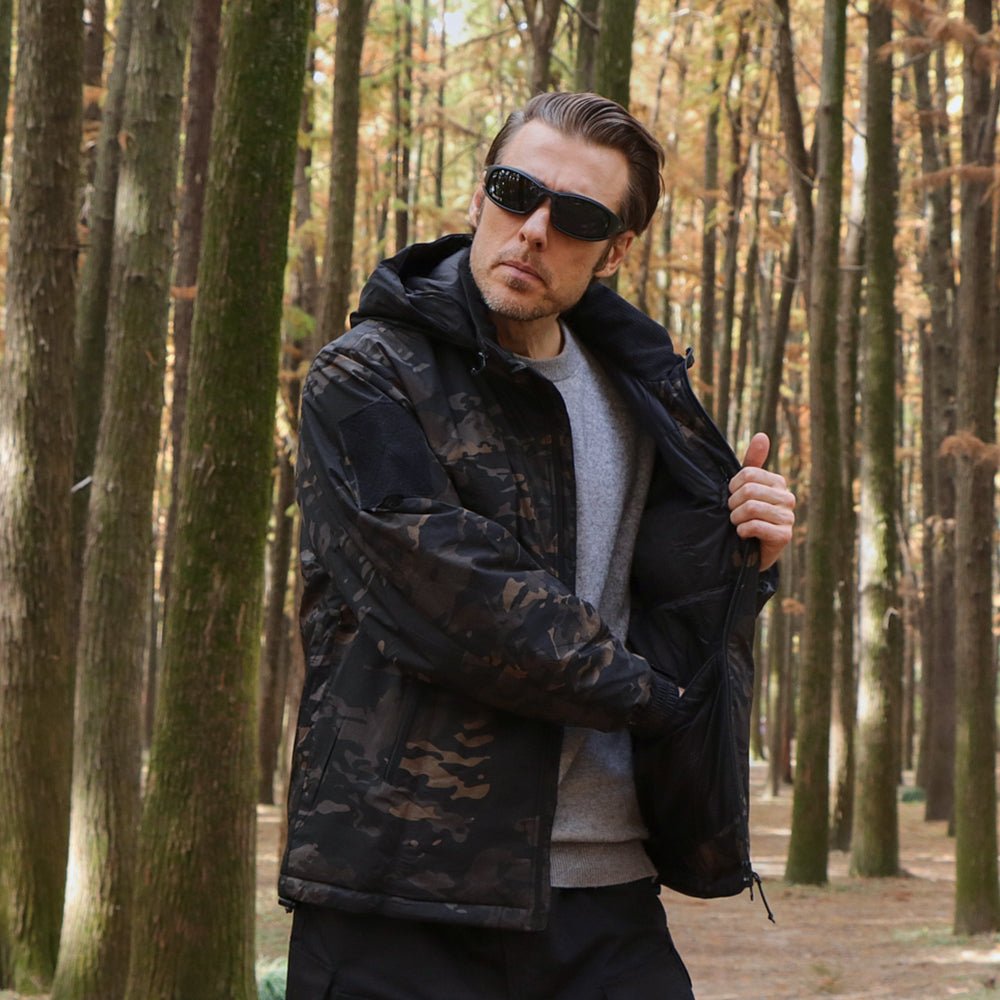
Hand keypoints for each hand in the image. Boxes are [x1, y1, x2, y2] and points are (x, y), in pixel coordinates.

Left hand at [728, 432, 795, 570]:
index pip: (748, 474)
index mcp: (778, 482)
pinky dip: (742, 531)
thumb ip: (752, 463)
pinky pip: (755, 526)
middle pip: (749, 490)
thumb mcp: (745, 489)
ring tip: (738, 524)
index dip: (732, 487)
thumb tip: (762, 435)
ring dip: (736, 518)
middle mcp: (788, 498)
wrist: (748, 551)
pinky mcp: (784, 536)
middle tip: (733, 514)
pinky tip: (743, 535)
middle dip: (733, 504)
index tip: (731, 497)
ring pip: (751, 508)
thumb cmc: (745, 516)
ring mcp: (789, 517)